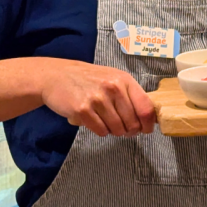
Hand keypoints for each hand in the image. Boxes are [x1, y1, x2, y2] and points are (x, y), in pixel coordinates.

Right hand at [38, 60, 155, 137]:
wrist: (57, 76)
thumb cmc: (89, 79)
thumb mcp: (114, 79)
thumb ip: (131, 95)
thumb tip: (148, 118)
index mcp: (124, 80)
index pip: (146, 107)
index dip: (149, 123)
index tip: (147, 129)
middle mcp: (113, 88)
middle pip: (132, 122)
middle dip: (130, 130)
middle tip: (125, 130)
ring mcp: (97, 99)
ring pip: (117, 129)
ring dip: (115, 131)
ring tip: (108, 123)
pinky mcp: (82, 110)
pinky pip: (101, 131)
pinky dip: (101, 131)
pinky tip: (95, 122)